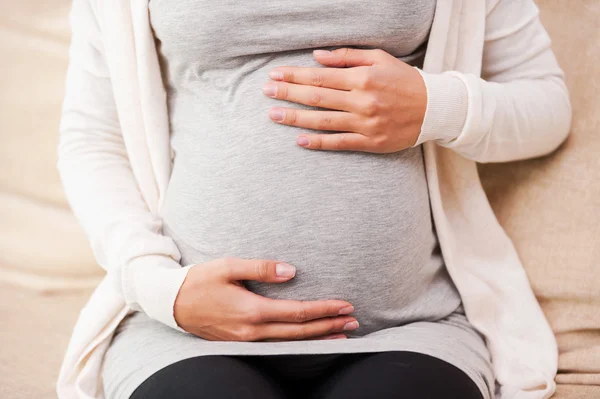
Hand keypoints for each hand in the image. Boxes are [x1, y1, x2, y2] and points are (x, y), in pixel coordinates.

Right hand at [174, 257, 358, 340]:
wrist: (170, 303)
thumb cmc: (199, 281)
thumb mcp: (228, 266)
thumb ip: (262, 268)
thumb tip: (293, 271)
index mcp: (252, 310)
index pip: (298, 313)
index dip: (324, 310)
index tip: (345, 305)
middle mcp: (252, 331)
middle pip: (300, 332)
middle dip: (329, 326)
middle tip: (354, 321)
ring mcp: (247, 340)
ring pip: (290, 342)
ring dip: (318, 337)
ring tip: (341, 334)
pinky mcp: (242, 342)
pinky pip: (277, 345)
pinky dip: (298, 342)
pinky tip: (309, 339)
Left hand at [261, 47, 427, 152]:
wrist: (435, 109)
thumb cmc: (404, 81)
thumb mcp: (380, 59)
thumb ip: (347, 56)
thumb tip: (316, 57)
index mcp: (362, 78)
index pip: (320, 76)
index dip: (294, 75)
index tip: (275, 75)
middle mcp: (362, 101)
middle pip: (316, 97)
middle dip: (288, 93)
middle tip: (266, 92)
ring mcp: (365, 124)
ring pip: (323, 121)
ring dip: (296, 119)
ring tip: (274, 115)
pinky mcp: (370, 142)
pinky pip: (339, 143)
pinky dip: (319, 143)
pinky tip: (299, 141)